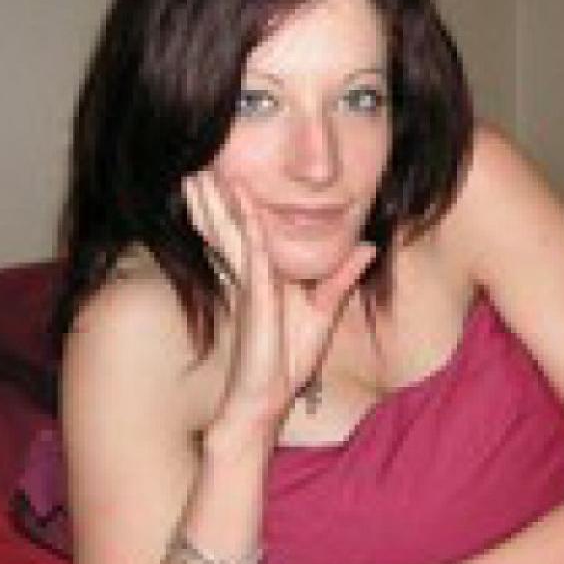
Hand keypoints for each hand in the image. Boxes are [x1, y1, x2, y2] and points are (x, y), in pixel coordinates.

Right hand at [182, 172, 374, 446]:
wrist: (266, 400)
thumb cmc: (287, 360)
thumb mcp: (324, 311)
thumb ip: (342, 277)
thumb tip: (367, 247)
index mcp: (262, 277)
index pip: (242, 233)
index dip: (230, 204)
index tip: (222, 172)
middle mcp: (250, 277)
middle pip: (227, 228)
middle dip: (211, 197)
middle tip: (196, 163)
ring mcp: (250, 287)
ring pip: (231, 236)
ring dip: (218, 204)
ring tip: (199, 175)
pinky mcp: (257, 301)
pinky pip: (253, 258)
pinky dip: (250, 231)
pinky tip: (244, 208)